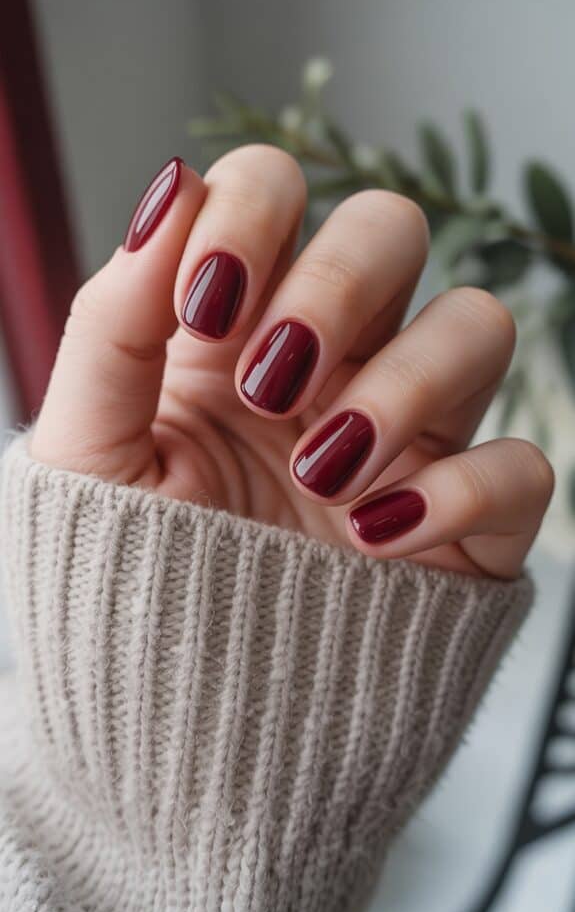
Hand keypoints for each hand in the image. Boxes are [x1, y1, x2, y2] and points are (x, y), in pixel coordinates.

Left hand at [31, 146, 552, 578]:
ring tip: (321, 470)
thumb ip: (112, 319)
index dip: (250, 216)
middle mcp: (334, 360)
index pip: (274, 189)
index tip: (203, 305)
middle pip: (392, 226)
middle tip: (270, 377)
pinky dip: (459, 493)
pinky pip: (522, 466)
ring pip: (477, 323)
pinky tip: (375, 542)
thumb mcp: (85, 451)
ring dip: (402, 385)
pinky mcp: (467, 523)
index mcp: (237, 327)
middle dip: (335, 283)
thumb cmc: (121, 582)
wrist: (175, 723)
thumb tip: (169, 188)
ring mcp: (409, 436)